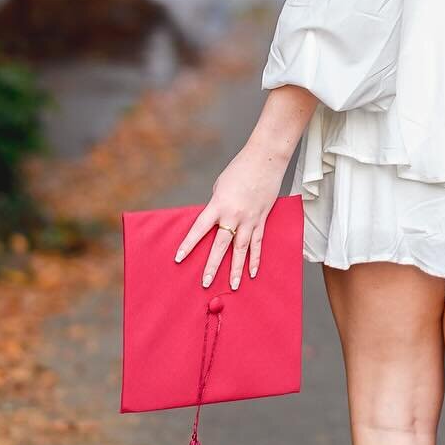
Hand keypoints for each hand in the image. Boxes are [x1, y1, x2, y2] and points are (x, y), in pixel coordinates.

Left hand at [174, 142, 287, 290]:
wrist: (266, 159)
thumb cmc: (240, 169)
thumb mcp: (220, 187)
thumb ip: (217, 206)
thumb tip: (216, 222)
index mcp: (219, 204)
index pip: (200, 228)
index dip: (189, 245)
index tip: (178, 258)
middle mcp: (234, 215)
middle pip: (221, 245)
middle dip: (213, 265)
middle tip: (206, 283)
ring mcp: (250, 219)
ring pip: (242, 249)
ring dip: (237, 269)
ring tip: (234, 286)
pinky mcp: (262, 219)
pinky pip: (258, 243)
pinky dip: (255, 259)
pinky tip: (253, 272)